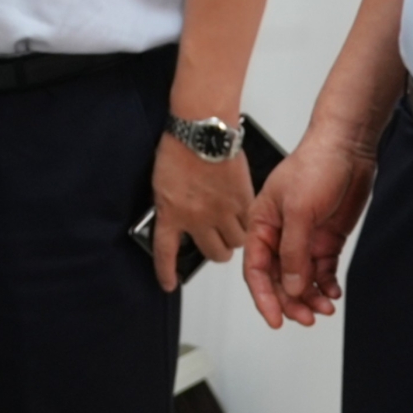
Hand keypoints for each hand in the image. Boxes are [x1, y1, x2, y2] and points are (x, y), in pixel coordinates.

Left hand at [149, 133, 253, 293]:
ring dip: (234, 237)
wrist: (202, 129)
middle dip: (215, 250)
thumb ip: (170, 206)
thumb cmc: (180, 146)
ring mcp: (222, 212)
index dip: (166, 272)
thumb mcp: (162, 182)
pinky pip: (250, 223)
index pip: (165, 253)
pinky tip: (243, 209)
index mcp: (171, 213)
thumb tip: (178, 220)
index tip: (169, 284)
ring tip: (231, 223)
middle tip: (215, 240)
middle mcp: (197, 219)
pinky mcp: (242, 200)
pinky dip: (248, 220)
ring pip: (236, 243)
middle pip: (214, 254)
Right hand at [244, 135, 373, 328]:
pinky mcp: (325, 238)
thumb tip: (289, 286)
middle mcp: (281, 234)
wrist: (348, 147)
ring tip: (325, 307)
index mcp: (262, 224)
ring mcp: (305, 237)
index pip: (256, 269)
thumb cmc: (315, 165)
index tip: (275, 319)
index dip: (264, 297)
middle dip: (291, 301)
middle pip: (279, 279)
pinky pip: (323, 270)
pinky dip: (327, 284)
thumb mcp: (299, 209)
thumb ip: (293, 251)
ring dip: (311, 296)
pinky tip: (333, 293)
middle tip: (306, 317)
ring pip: (302, 278)